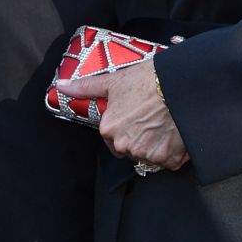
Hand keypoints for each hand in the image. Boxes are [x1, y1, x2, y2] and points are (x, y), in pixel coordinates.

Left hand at [58, 60, 188, 171]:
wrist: (180, 85)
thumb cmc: (147, 80)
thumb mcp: (113, 81)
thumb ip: (85, 87)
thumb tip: (61, 86)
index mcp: (109, 129)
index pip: (111, 138)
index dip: (124, 126)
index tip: (135, 115)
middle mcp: (124, 146)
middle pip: (129, 148)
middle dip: (139, 137)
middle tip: (151, 117)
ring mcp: (147, 154)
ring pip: (149, 155)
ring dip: (156, 144)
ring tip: (164, 122)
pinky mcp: (168, 160)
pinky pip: (168, 160)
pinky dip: (172, 150)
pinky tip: (174, 132)